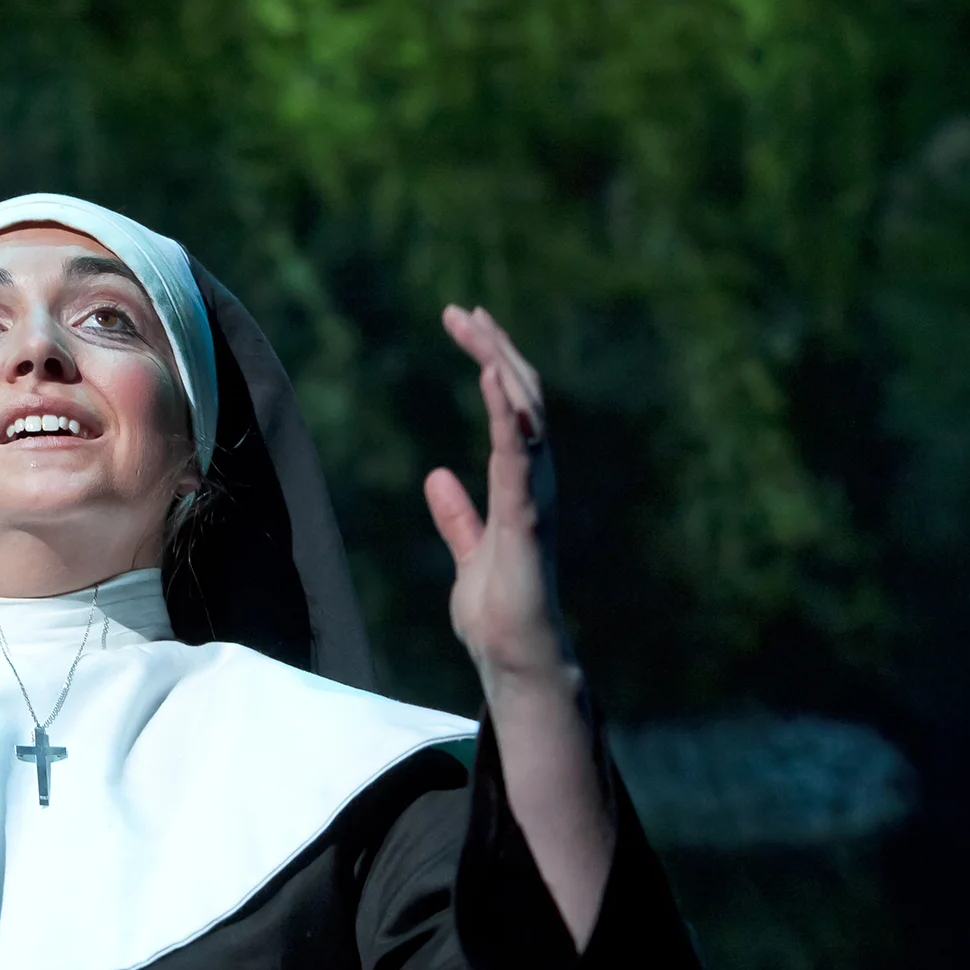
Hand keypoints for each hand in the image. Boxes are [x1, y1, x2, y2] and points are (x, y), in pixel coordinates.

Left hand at [424, 307, 613, 946]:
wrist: (515, 659)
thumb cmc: (498, 614)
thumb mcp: (468, 552)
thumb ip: (457, 516)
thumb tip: (436, 478)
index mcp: (519, 483)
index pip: (506, 407)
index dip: (489, 361)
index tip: (465, 324)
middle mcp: (534, 481)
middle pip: (519, 397)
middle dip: (492, 349)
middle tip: (462, 309)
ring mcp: (534, 498)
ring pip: (526, 418)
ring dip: (502, 371)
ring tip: (477, 330)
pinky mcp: (526, 520)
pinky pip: (519, 460)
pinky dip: (508, 419)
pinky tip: (492, 382)